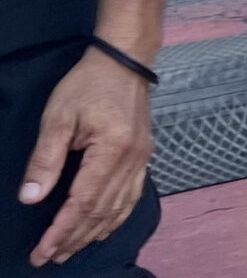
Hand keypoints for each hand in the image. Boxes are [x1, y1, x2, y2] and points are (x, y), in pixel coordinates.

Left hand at [18, 48, 152, 266]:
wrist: (124, 60)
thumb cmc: (87, 85)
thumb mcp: (57, 118)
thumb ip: (45, 160)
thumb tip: (31, 199)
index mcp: (111, 151)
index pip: (83, 202)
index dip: (61, 231)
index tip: (42, 251)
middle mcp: (131, 160)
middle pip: (102, 211)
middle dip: (74, 238)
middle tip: (50, 258)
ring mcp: (141, 159)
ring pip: (119, 208)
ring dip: (94, 233)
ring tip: (71, 250)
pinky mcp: (143, 156)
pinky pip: (132, 196)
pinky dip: (116, 218)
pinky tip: (104, 228)